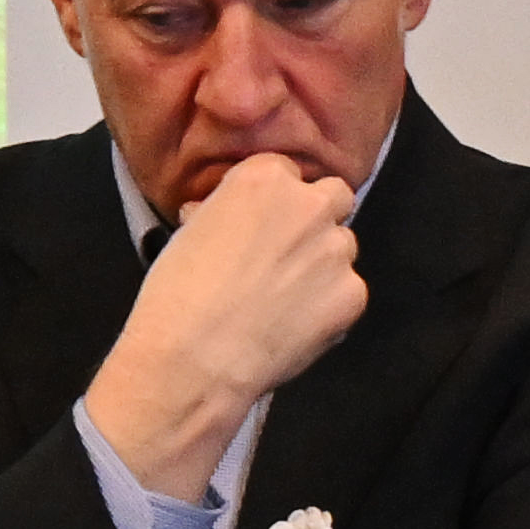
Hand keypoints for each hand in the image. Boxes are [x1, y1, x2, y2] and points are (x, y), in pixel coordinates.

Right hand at [83, 152, 371, 503]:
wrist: (196, 357)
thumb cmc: (176, 291)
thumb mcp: (190, 231)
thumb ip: (224, 212)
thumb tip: (225, 218)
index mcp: (264, 179)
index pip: (286, 171)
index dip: (273, 200)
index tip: (258, 224)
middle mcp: (309, 206)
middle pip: (334, 197)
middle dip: (316, 218)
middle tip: (286, 251)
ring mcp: (337, 252)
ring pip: (343, 247)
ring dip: (322, 263)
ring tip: (286, 297)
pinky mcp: (353, 296)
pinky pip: (347, 292)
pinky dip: (327, 305)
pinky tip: (294, 324)